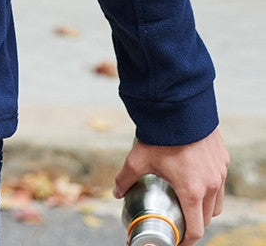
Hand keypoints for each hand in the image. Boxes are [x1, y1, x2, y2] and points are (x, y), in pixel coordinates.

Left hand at [113, 129, 228, 245]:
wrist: (179, 106)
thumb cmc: (159, 135)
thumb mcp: (138, 158)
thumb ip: (125, 178)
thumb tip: (116, 192)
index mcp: (192, 191)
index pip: (196, 229)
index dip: (186, 240)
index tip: (178, 241)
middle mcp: (211, 185)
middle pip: (207, 218)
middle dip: (194, 224)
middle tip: (180, 222)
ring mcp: (220, 172)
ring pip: (217, 202)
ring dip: (205, 208)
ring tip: (189, 204)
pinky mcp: (223, 159)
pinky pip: (220, 182)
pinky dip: (211, 188)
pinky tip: (197, 180)